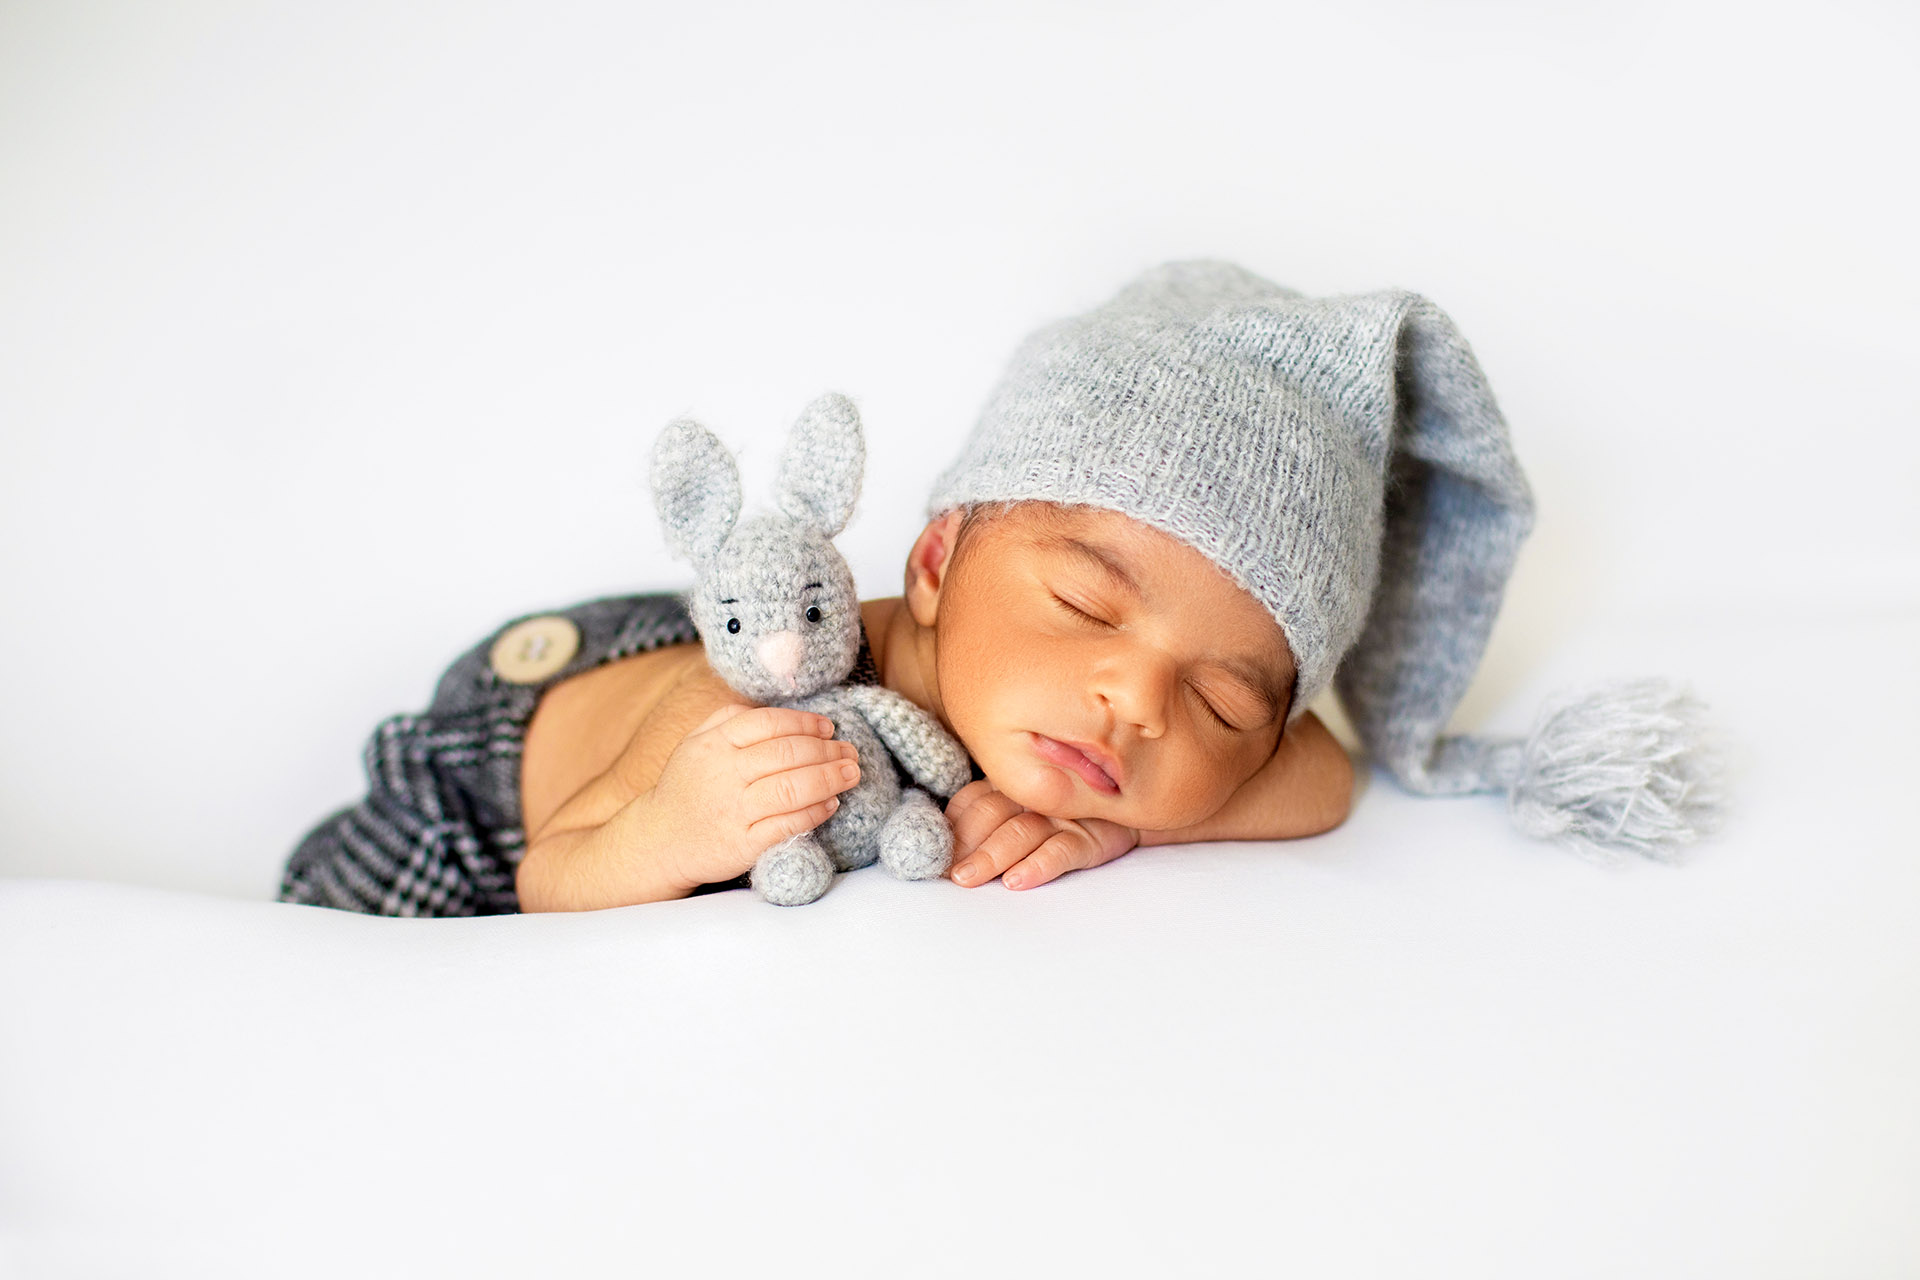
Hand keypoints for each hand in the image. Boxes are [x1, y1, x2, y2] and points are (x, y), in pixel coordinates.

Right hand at [646, 704, 860, 888]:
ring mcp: (733, 811)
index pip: (769, 723)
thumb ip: (730, 719)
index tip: (828, 728)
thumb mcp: (695, 743)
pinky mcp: (741, 845)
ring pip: (792, 788)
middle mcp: (723, 774)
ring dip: (830, 778)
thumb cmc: (689, 787)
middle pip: (787, 754)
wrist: (658, 840)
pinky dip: (814, 813)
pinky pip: (787, 825)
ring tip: (850, 774)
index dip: (805, 723)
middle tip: (849, 752)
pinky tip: (831, 804)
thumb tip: (786, 713)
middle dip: (827, 750)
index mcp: (714, 744)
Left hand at [944, 780, 1137, 890]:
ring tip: (968, 877)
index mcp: (1011, 783)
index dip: (950, 826)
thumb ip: (984, 818)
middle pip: (991, 815)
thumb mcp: (1023, 807)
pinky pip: (1063, 850)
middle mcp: (1034, 794)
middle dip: (964, 845)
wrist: (1133, 810)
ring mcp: (1064, 814)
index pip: (972, 800)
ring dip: (991, 856)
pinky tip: (1018, 881)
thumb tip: (941, 845)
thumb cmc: (1068, 811)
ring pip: (1021, 833)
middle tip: (942, 871)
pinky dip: (1039, 865)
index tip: (930, 852)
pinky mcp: (1094, 838)